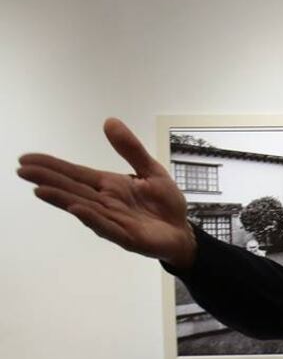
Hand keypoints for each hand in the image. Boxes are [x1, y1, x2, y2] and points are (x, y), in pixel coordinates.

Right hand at [18, 118, 195, 268]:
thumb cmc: (165, 203)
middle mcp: (105, 202)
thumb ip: (131, 149)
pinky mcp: (128, 237)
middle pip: (72, 189)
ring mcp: (114, 220)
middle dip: (48, 180)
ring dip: (62, 199)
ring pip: (84, 208)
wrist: (183, 230)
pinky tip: (77, 210)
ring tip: (40, 189)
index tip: (26, 159)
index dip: (52, 166)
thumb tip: (109, 121)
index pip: (75, 173)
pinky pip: (108, 227)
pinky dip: (93, 219)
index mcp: (109, 186)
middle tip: (22, 170)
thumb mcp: (152, 170)